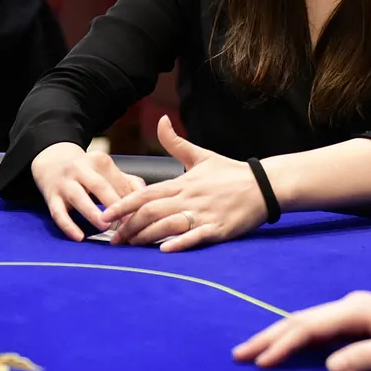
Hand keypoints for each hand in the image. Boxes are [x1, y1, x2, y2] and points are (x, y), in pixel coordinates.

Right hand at [30, 142, 145, 241]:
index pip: (119, 182)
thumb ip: (129, 183)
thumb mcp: (107, 171)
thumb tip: (147, 197)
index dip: (131, 200)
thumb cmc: (88, 172)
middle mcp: (81, 168)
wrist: (52, 162)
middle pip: (100, 186)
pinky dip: (68, 226)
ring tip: (106, 227)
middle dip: (114, 205)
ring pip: (79, 198)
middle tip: (128, 224)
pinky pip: (58, 213)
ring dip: (93, 212)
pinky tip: (79, 237)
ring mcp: (64, 182)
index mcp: (100, 161)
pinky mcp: (51, 196)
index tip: (141, 217)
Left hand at [99, 116, 265, 251]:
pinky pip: (196, 236)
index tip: (106, 215)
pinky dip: (180, 242)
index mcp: (183, 182)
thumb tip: (162, 120)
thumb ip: (176, 142)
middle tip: (113, 239)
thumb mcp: (201, 155)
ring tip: (131, 246)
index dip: (124, 204)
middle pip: (151, 211)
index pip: (146, 193)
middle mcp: (190, 198)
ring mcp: (204, 213)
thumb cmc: (230, 172)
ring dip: (147, 236)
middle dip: (129, 226)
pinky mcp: (219, 228)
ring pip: (169, 225)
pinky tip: (165, 250)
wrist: (263, 185)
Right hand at [233, 290, 370, 370]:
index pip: (309, 326)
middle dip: (268, 337)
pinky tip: (286, 349)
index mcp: (357, 309)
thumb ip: (368, 357)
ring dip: (279, 337)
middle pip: (300, 321)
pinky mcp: (361, 323)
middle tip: (237, 354)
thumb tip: (330, 367)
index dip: (283, 344)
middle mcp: (351, 307)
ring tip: (252, 353)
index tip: (260, 362)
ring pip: (308, 324)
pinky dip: (297, 340)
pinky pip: (319, 331)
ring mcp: (355, 313)